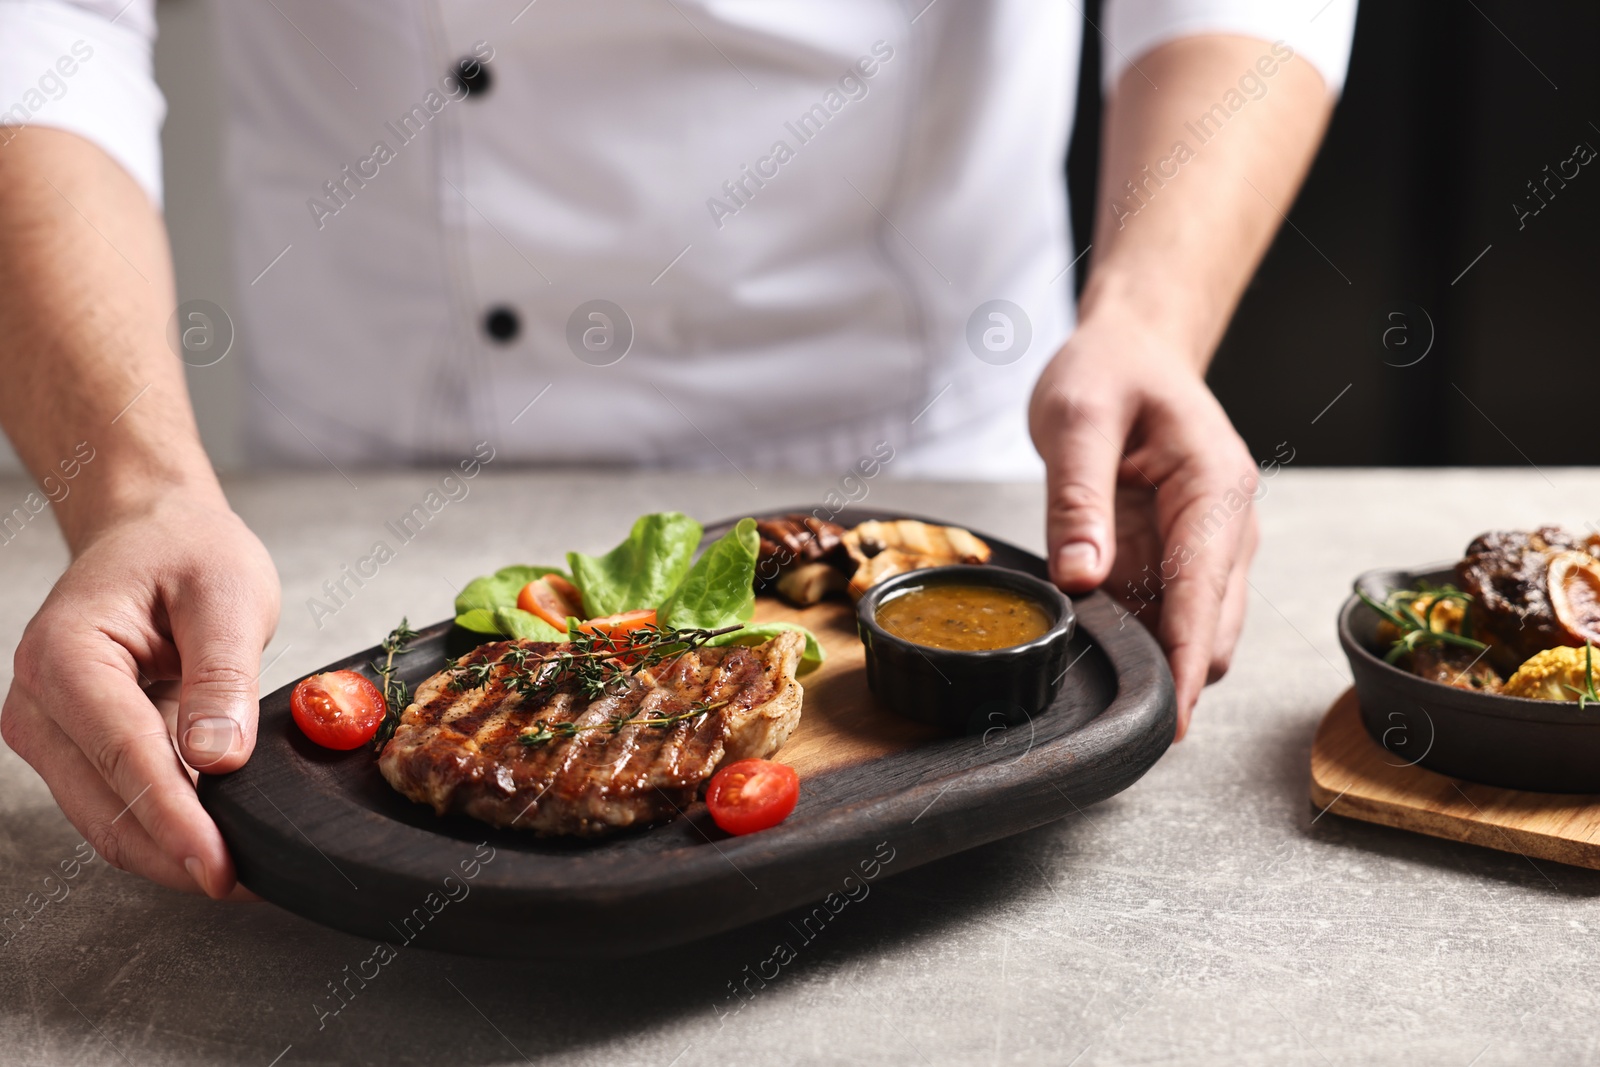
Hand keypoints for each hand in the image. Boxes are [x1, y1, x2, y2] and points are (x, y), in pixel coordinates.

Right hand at [1, 491, 279, 895]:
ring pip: (106, 822)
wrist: (150, 532)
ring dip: (170, 852)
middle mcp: (38, 702)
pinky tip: (217, 841)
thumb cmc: (187, 550)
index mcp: (66, 655)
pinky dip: (165, 830)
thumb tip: (218, 757)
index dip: (176, 820)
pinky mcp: (71, 751)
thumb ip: (222, 675)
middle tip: (250, 886)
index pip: (123, 756)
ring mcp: (48, 733)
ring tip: (243, 873)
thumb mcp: (226, 592)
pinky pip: (116, 806)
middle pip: (106, 807)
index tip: (219, 868)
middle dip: (176, 854)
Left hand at [1029, 312, 1258, 737]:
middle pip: (1211, 629)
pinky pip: (1165, 613)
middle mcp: (1227, 526)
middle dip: (1171, 674)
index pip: (1203, 594)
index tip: (1172, 721)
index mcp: (1214, 488)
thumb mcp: (1077, 418)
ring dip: (1152, 655)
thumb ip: (1077, 499)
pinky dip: (1136, 632)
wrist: (1134, 349)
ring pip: (1193, 630)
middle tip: (1111, 709)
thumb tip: (1082, 579)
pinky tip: (1096, 637)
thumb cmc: (1112, 371)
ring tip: (1093, 670)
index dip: (1184, 662)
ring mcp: (1209, 546)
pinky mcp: (1182, 557)